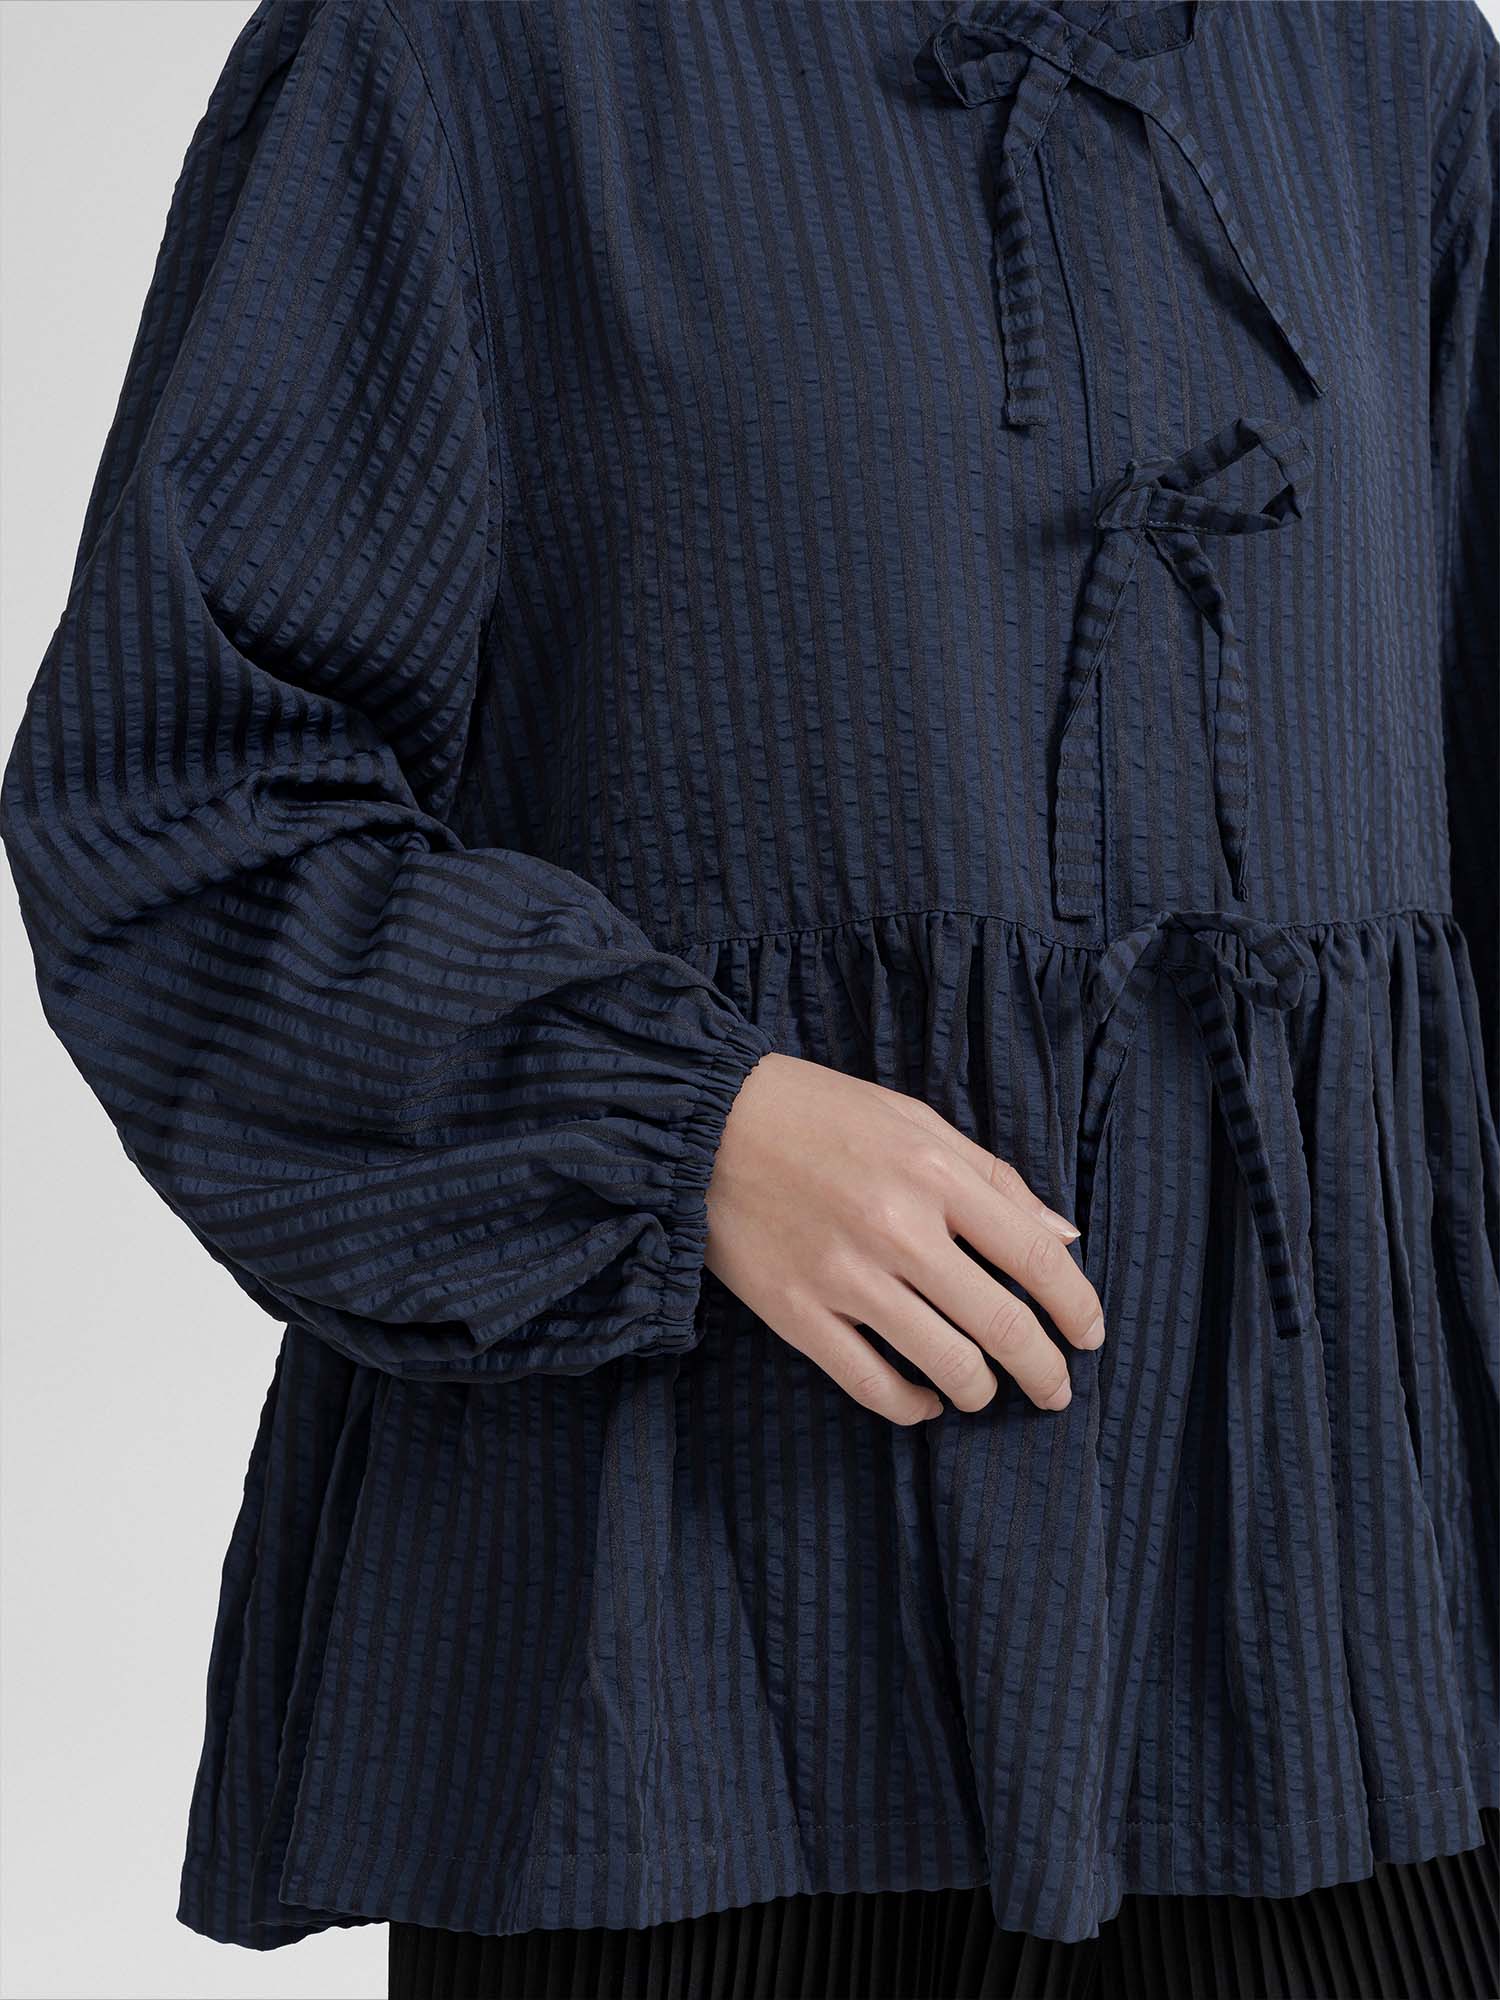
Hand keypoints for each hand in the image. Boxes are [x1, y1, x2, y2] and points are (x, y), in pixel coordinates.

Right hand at [704, 1053, 1104, 1424]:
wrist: (706, 1122)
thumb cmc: (820, 1114)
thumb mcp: (915, 1121)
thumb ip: (993, 1178)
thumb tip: (1063, 1236)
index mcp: (934, 1172)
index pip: (1034, 1256)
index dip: (1077, 1307)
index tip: (1090, 1337)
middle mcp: (897, 1227)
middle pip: (1002, 1324)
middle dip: (1043, 1371)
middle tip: (1056, 1391)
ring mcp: (845, 1276)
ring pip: (946, 1365)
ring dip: (979, 1391)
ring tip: (980, 1390)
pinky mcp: (797, 1313)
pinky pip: (873, 1385)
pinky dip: (912, 1406)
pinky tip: (924, 1399)